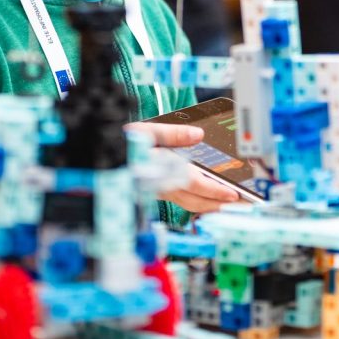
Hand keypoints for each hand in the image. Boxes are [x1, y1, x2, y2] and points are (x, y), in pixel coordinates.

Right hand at [124, 122, 240, 212]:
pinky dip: (196, 203)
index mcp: (160, 170)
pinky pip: (180, 202)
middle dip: (218, 204)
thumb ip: (173, 134)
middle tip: (239, 205)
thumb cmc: (120, 144)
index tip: (232, 194)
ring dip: (208, 206)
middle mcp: (160, 185)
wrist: (99, 157)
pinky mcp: (155, 192)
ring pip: (187, 204)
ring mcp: (157, 191)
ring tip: (228, 205)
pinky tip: (205, 201)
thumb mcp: (145, 132)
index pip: (193, 184)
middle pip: (194, 200)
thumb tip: (198, 135)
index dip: (215, 190)